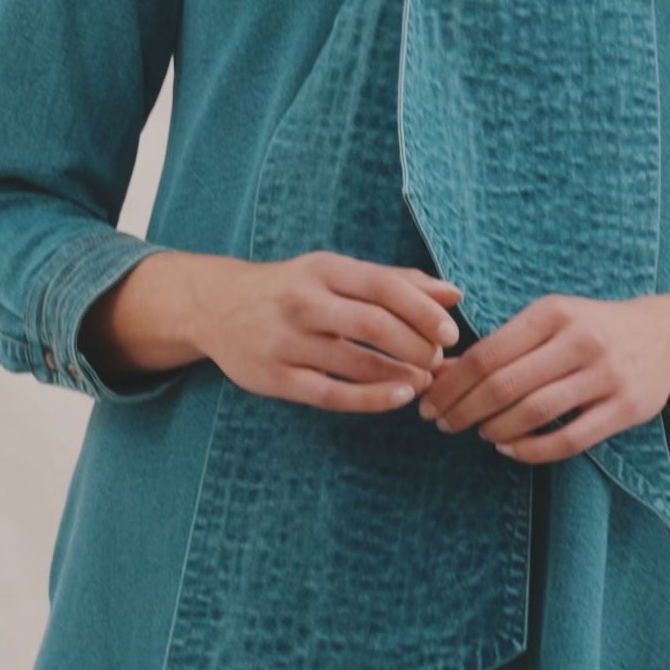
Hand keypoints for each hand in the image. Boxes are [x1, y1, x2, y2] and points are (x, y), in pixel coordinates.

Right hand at [82, 249, 462, 408]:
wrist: (215, 307)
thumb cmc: (291, 288)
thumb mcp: (335, 273)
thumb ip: (394, 282)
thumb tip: (454, 294)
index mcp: (324, 270)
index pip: (384, 287)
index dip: (424, 311)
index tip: (450, 333)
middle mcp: (304, 303)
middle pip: (375, 325)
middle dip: (418, 347)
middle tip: (439, 360)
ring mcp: (288, 342)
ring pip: (358, 363)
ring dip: (402, 375)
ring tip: (425, 380)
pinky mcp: (277, 379)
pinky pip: (333, 395)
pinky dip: (373, 399)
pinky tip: (400, 397)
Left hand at [417, 290, 669, 461]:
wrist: (664, 336)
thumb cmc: (590, 329)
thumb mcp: (549, 320)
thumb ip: (501, 345)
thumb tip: (439, 374)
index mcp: (553, 313)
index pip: (487, 354)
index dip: (451, 385)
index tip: (429, 403)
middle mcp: (580, 340)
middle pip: (504, 385)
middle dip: (464, 410)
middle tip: (443, 425)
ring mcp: (606, 375)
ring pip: (534, 412)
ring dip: (496, 430)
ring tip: (481, 433)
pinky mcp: (625, 408)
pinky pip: (569, 439)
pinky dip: (532, 449)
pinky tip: (512, 449)